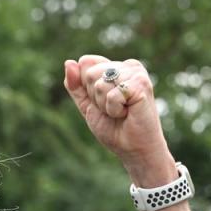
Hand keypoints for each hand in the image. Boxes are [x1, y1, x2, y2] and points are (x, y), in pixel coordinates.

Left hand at [63, 55, 175, 181]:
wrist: (132, 148)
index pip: (85, 63)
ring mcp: (137, 73)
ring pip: (100, 84)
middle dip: (95, 97)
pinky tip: (127, 113)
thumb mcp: (87, 104)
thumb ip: (75, 84)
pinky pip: (112, 95)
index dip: (87, 88)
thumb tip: (68, 62)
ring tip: (121, 112)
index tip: (103, 101)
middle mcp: (128, 66)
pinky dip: (114, 109)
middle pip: (90, 73)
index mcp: (116, 66)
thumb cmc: (113, 127)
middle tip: (113, 108)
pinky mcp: (142, 84)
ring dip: (105, 105)